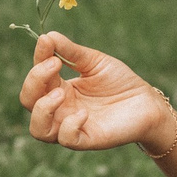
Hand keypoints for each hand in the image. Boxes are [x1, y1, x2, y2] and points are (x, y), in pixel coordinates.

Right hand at [19, 32, 170, 150]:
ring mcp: (71, 126)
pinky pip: (66, 139)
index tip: (47, 43)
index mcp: (58, 88)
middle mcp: (60, 109)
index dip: (37, 60)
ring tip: (61, 93)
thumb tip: (46, 36)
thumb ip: (70, 51)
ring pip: (39, 129)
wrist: (147, 101)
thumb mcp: (93, 61)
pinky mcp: (87, 139)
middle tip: (55, 64)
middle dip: (34, 81)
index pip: (36, 77)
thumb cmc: (119, 81)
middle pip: (29, 101)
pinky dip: (69, 126)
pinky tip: (84, 113)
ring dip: (43, 109)